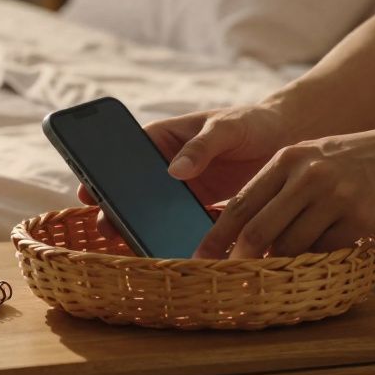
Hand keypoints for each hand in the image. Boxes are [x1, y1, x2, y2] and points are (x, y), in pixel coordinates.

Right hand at [77, 104, 292, 234]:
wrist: (286, 142)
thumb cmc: (252, 123)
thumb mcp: (227, 127)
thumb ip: (202, 146)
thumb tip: (175, 170)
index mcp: (162, 137)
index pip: (124, 154)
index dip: (102, 172)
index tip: (88, 190)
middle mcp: (165, 165)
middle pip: (133, 188)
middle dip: (117, 206)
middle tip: (107, 226)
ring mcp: (180, 190)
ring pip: (152, 210)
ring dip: (142, 226)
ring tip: (134, 242)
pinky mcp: (198, 209)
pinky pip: (178, 224)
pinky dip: (172, 237)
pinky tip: (168, 251)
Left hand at [194, 122, 374, 258]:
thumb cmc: (359, 158)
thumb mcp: (314, 157)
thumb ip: (281, 184)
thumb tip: (245, 225)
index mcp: (288, 157)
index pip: (241, 202)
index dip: (217, 235)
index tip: (199, 258)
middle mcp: (306, 174)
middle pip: (258, 228)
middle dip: (239, 259)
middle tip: (226, 280)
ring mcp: (333, 195)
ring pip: (290, 244)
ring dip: (281, 264)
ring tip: (276, 276)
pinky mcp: (359, 216)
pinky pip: (325, 250)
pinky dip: (316, 260)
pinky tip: (317, 261)